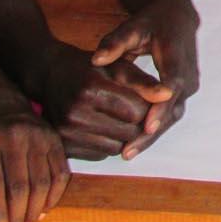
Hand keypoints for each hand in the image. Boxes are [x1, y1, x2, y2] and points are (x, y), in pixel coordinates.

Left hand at [0, 110, 69, 221]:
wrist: (2, 107)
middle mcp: (15, 137)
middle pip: (20, 185)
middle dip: (19, 216)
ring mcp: (39, 136)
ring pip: (42, 181)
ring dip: (37, 210)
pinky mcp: (56, 139)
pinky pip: (61, 173)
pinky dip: (55, 196)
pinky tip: (45, 210)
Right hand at [39, 43, 160, 159]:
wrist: (51, 75)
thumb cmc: (91, 68)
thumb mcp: (118, 67)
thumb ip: (144, 82)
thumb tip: (169, 94)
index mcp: (91, 89)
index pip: (137, 111)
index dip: (148, 107)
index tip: (148, 100)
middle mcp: (75, 113)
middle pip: (128, 132)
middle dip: (139, 123)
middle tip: (137, 111)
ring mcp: (66, 132)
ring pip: (116, 148)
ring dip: (125, 137)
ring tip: (120, 117)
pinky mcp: (63, 146)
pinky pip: (100, 155)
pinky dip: (108, 144)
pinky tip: (104, 126)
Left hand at [91, 0, 199, 158]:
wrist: (178, 18)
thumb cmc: (152, 22)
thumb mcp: (133, 26)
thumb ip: (114, 42)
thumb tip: (95, 59)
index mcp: (177, 55)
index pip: (172, 84)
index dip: (160, 107)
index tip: (146, 127)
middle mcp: (188, 74)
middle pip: (173, 109)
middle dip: (151, 133)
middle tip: (127, 151)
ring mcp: (189, 85)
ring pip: (173, 116)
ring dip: (152, 135)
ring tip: (127, 152)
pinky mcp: (185, 92)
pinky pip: (171, 114)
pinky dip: (154, 127)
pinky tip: (134, 141)